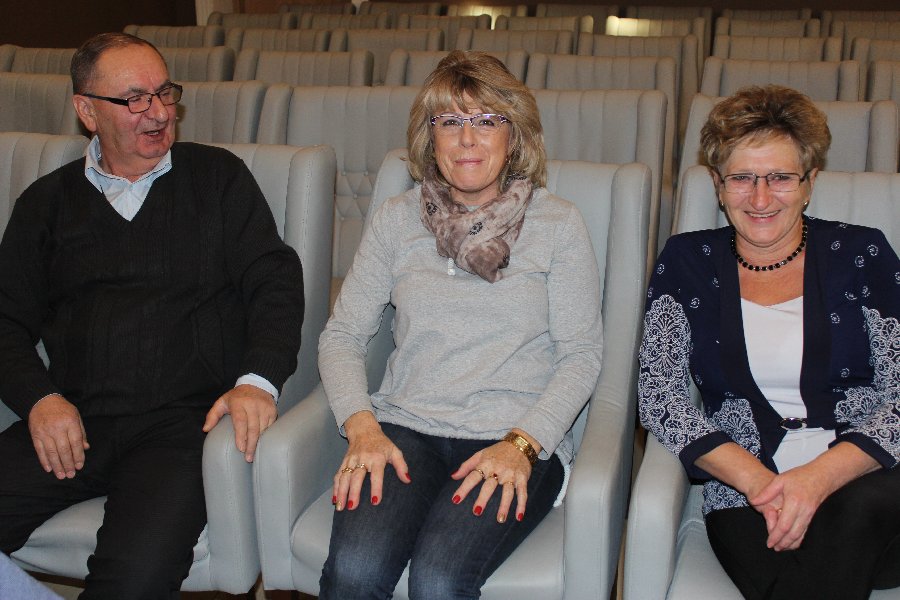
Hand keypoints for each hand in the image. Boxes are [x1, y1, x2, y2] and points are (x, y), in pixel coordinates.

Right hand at [27, 394, 88, 478]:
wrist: (42, 401)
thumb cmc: (63, 409)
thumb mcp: (76, 417)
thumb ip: (81, 433)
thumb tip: (86, 448)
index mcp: (70, 422)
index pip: (76, 442)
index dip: (78, 455)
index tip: (80, 466)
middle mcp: (57, 428)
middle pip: (64, 450)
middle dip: (68, 464)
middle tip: (71, 475)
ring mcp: (45, 432)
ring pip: (52, 452)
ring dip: (57, 466)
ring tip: (61, 475)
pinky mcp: (35, 435)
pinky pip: (40, 450)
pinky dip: (44, 461)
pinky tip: (49, 469)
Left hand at [203, 384, 276, 462]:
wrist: (257, 384)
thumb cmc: (237, 397)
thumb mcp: (222, 402)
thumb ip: (212, 415)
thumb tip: (206, 429)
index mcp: (238, 403)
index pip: (240, 422)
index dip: (241, 436)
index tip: (240, 449)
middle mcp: (253, 405)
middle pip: (253, 428)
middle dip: (251, 444)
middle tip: (248, 458)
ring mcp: (264, 408)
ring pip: (263, 429)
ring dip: (259, 443)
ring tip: (254, 454)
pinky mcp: (272, 410)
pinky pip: (270, 426)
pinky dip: (266, 436)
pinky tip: (263, 444)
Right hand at [333, 411, 409, 510]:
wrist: (364, 429)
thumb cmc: (382, 443)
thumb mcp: (395, 451)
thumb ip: (401, 466)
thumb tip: (407, 480)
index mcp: (377, 458)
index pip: (376, 475)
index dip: (376, 488)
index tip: (375, 502)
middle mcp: (363, 459)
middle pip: (356, 477)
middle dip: (353, 492)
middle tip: (352, 507)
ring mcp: (351, 460)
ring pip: (344, 477)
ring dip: (341, 492)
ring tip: (340, 507)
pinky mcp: (344, 461)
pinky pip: (338, 475)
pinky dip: (335, 487)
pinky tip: (335, 499)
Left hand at [451, 430, 537, 522]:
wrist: (520, 443)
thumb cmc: (497, 451)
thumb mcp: (480, 454)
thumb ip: (466, 466)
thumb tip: (453, 477)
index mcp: (485, 464)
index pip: (472, 477)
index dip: (464, 488)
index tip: (455, 500)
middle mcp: (498, 470)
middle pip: (489, 486)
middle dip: (483, 498)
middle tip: (476, 512)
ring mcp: (511, 475)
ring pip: (508, 492)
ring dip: (504, 506)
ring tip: (500, 520)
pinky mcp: (523, 478)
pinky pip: (522, 493)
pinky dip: (522, 505)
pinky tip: (519, 517)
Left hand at [749, 442, 878, 551]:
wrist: (823, 476)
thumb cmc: (800, 476)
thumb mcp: (780, 480)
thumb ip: (767, 492)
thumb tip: (754, 501)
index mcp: (794, 502)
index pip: (784, 525)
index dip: (776, 536)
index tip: (769, 543)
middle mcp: (804, 511)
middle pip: (793, 534)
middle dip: (783, 543)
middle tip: (774, 548)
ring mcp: (811, 515)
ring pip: (801, 535)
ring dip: (791, 544)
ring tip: (781, 548)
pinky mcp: (814, 516)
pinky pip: (806, 532)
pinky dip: (799, 539)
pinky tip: (793, 542)